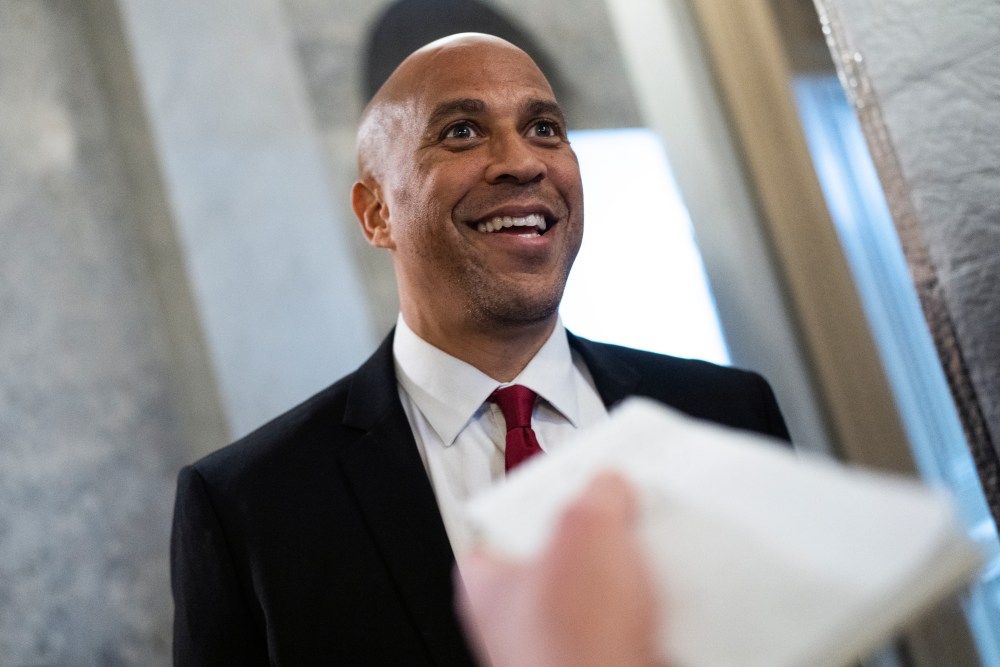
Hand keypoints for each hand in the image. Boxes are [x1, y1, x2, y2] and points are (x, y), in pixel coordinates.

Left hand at [456, 471, 661, 666]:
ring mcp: (560, 649)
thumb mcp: (585, 533)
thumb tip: (609, 489)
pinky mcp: (603, 664)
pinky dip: (651, 610)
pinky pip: (631, 622)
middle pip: (563, 552)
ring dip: (631, 575)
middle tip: (624, 518)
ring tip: (650, 562)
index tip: (578, 481)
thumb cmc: (570, 651)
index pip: (506, 522)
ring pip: (602, 589)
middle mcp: (516, 620)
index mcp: (485, 583)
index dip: (546, 496)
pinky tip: (664, 602)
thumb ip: (595, 497)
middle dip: (601, 535)